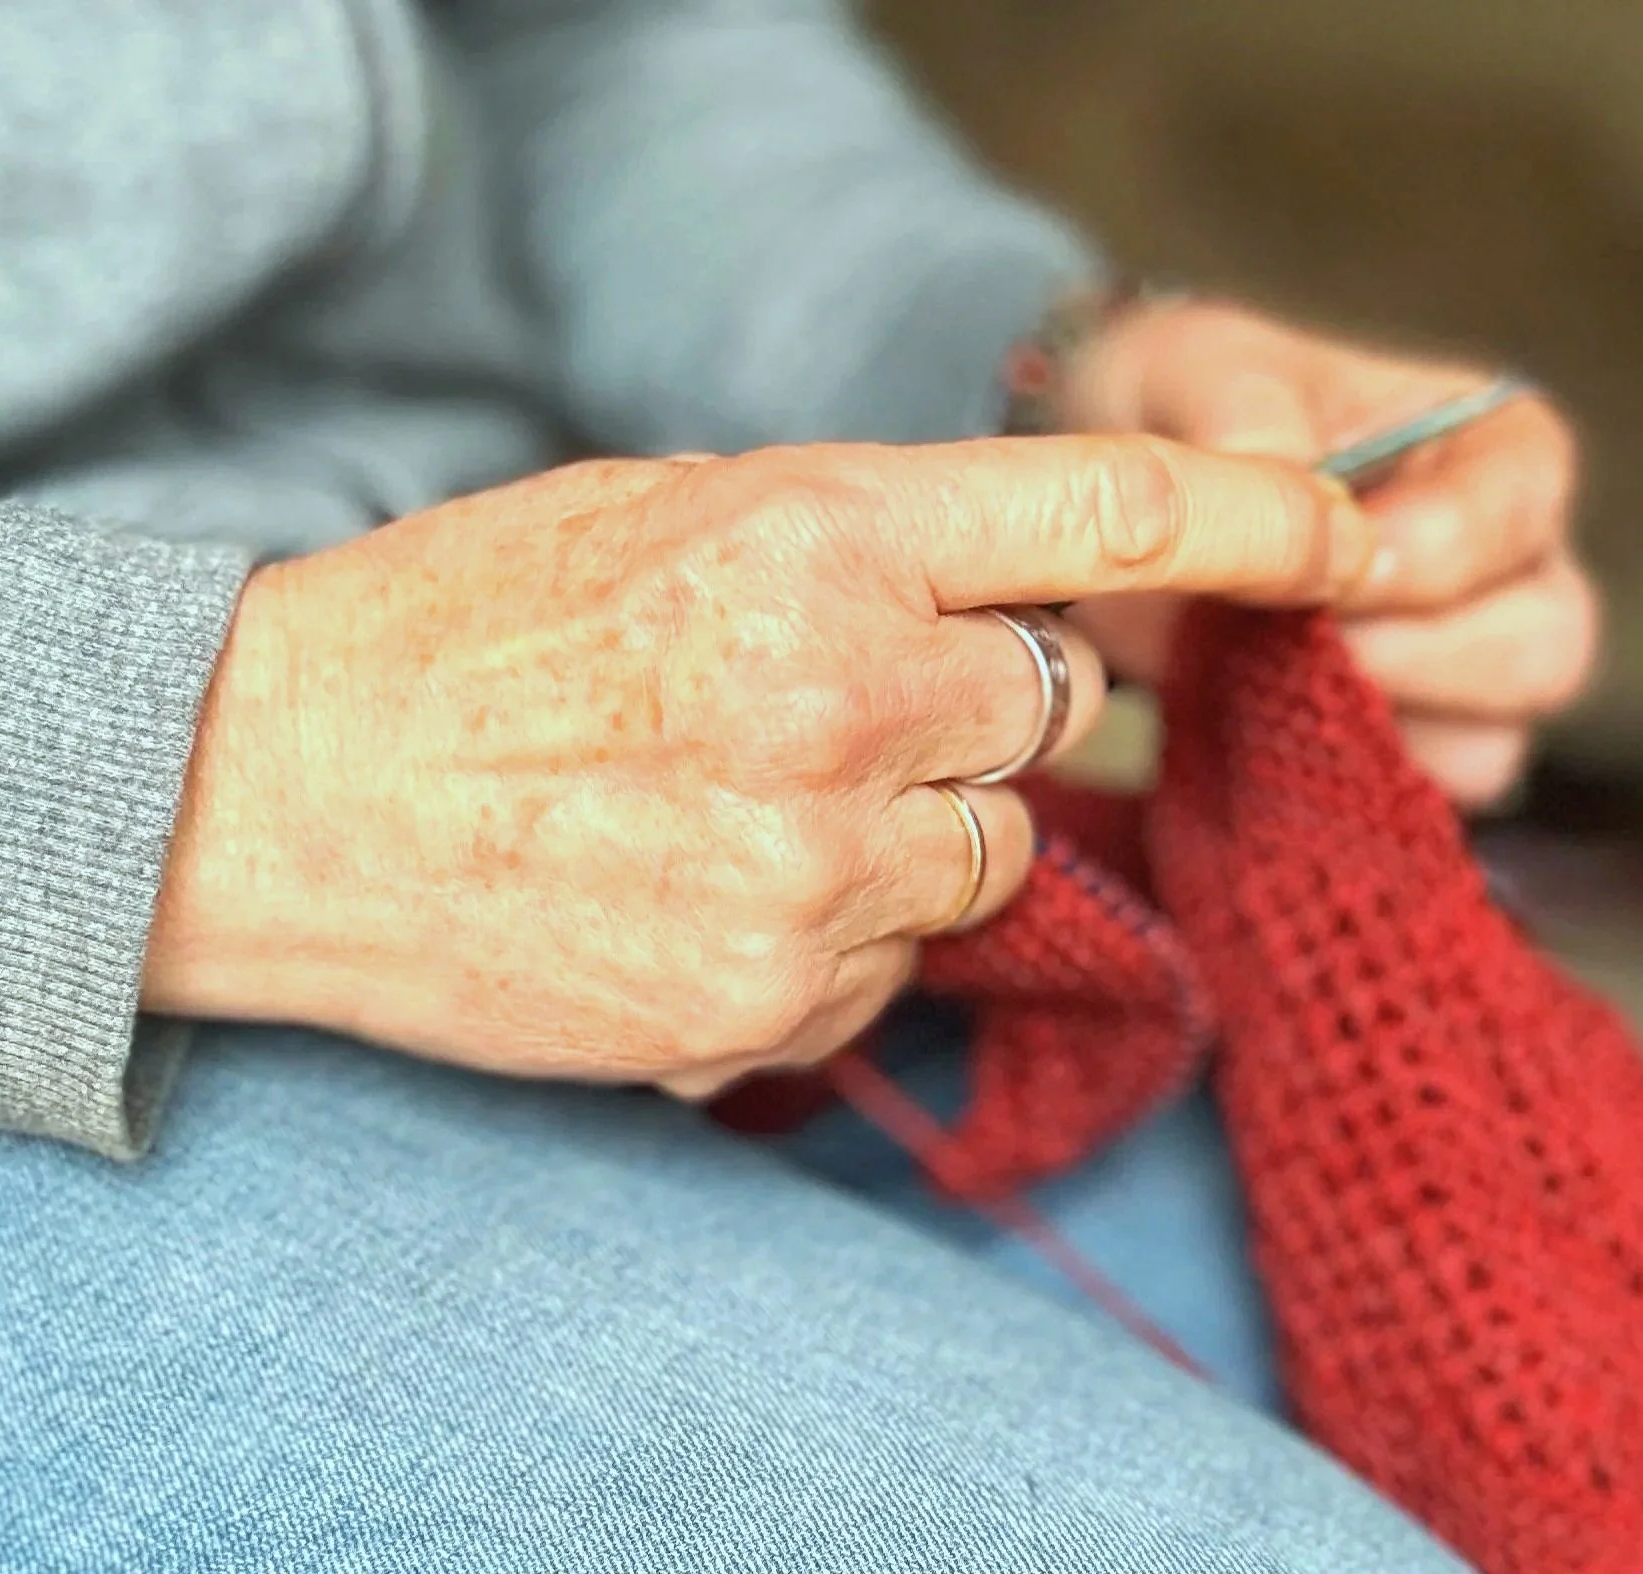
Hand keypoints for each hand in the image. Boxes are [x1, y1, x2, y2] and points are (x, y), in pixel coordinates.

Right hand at [142, 437, 1373, 1094]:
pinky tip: (692, 901)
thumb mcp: (667, 516)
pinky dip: (831, 944)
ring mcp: (816, 863)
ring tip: (731, 813)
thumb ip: (861, 548)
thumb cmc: (466, 632)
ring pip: (988, 857)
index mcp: (815, 529)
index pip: (1106, 504)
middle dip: (988, 711)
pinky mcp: (774, 1000)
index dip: (1263, 512)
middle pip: (1061, 708)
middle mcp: (842, 691)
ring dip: (907, 836)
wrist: (281, 796)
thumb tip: (1019, 606)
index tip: (1361, 533)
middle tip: (841, 704)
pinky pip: (894, 973)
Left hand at [1055, 298, 1596, 808]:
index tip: (1329, 574)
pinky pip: (1403, 813)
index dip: (1431, 555)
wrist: (1114, 508)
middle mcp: (1509, 572)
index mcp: (1494, 448)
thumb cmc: (1177, 411)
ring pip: (1488, 751)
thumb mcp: (1185, 371)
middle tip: (1290, 643)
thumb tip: (1296, 493)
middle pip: (1545, 650)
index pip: (1520, 510)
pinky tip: (1246, 737)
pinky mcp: (1395, 758)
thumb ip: (1241, 413)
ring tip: (1253, 683)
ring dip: (1368, 734)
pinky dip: (1328, 791)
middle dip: (1415, 661)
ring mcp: (1462, 680)